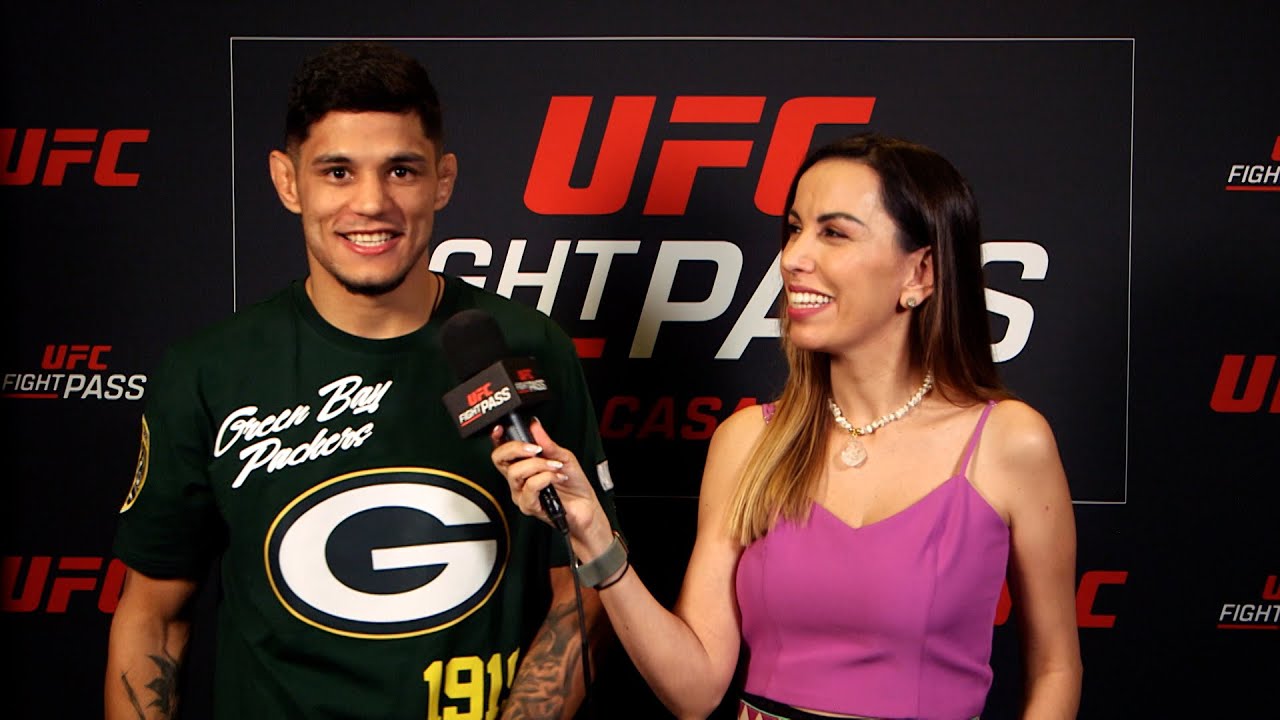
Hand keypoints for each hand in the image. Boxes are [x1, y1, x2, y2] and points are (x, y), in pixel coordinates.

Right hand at [490, 419, 612, 554]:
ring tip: (555, 466)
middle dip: (516, 448)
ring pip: (515, 472)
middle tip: (535, 449)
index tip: (502, 429)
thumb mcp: (563, 456)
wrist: (585, 507)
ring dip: (538, 465)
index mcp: (523, 465)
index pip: (502, 450)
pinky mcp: (529, 505)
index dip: (497, 438)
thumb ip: (547, 443)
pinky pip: (530, 486)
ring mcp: (521, 493)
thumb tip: (535, 426)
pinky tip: (557, 477)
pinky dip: (546, 478)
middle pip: (499, 459)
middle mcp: (518, 479)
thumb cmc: (573, 484)